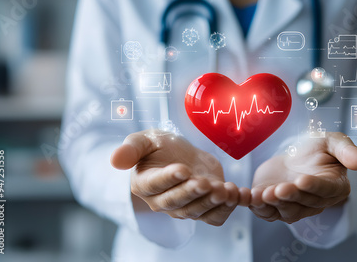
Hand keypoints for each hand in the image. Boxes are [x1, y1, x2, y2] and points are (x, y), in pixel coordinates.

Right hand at [111, 129, 249, 225]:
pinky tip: (242, 195)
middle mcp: (164, 201)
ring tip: (228, 190)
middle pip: (179, 202)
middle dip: (194, 193)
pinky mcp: (205, 207)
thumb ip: (131, 149)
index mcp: (146, 184)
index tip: (183, 169)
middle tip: (206, 182)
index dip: (170, 178)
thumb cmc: (158, 147)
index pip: (156, 185)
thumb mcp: (144, 140)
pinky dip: (231, 208)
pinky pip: (217, 216)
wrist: (179, 154)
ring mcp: (186, 207)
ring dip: (215, 202)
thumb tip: (114, 161)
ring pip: (199, 211)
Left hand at [249, 132, 356, 223]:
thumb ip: (346, 150)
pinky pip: (266, 211)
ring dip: (273, 204)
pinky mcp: (274, 207)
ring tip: (264, 194)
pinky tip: (248, 196)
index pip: (325, 190)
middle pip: (303, 202)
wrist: (295, 157)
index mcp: (334, 187)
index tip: (302, 180)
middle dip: (291, 196)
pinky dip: (256, 206)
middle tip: (279, 188)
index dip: (314, 186)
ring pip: (285, 211)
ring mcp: (294, 207)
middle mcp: (315, 202)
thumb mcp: (333, 142)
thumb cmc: (317, 149)